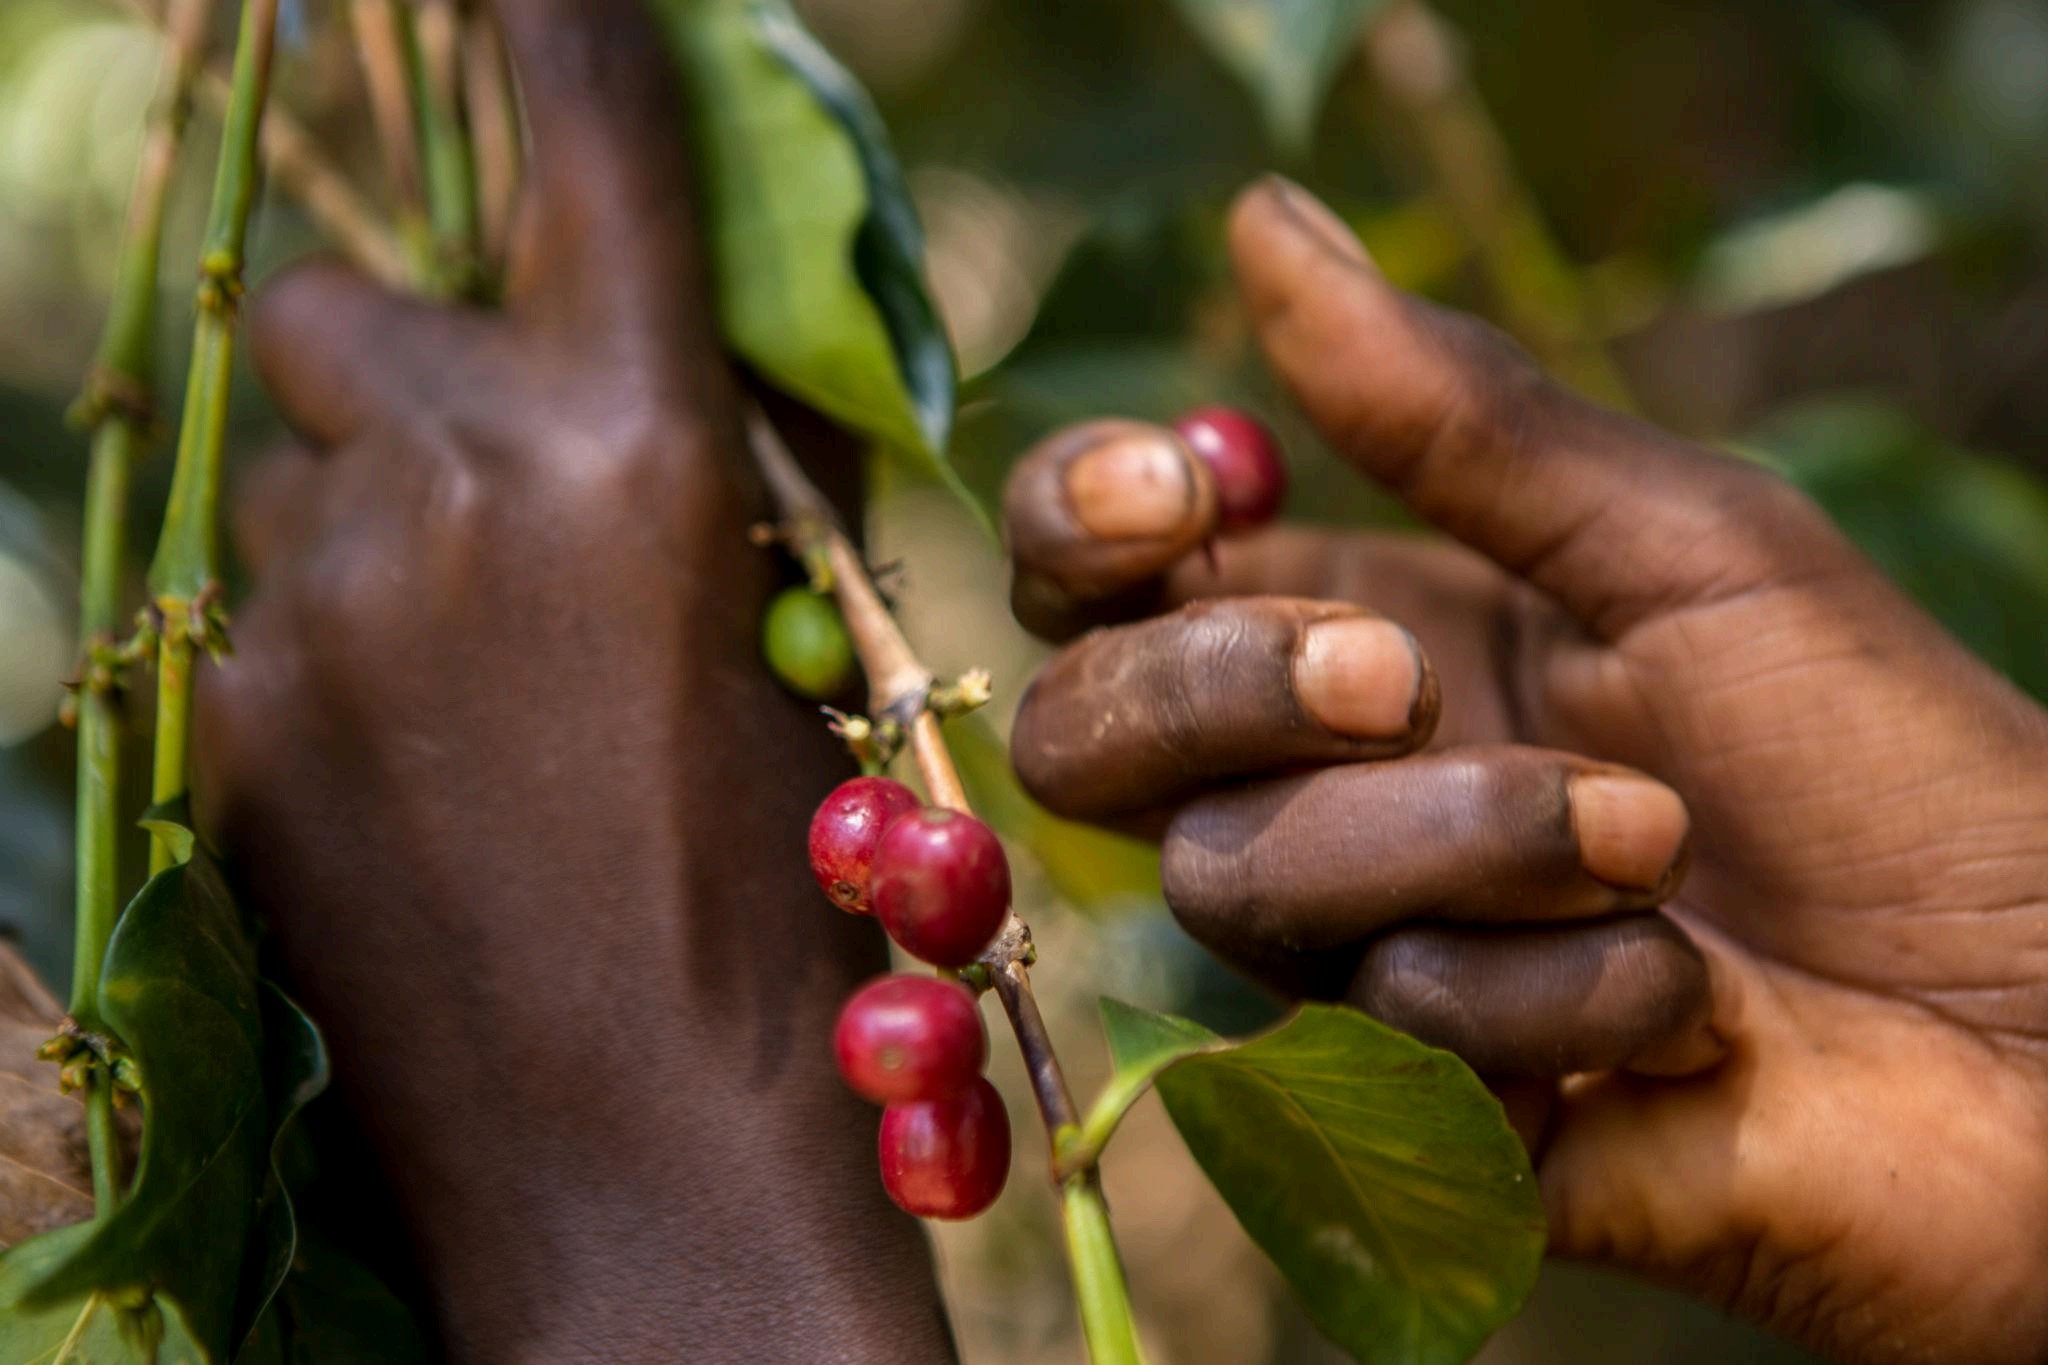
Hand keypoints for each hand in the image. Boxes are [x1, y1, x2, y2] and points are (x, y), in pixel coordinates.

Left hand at [195, 4, 948, 1358]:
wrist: (646, 1154)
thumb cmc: (791, 904)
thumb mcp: (796, 649)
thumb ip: (711, 471)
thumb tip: (666, 362)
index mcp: (635, 454)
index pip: (583, 148)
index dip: (551, 20)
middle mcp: (443, 487)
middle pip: (346, 308)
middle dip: (410, 365)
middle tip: (495, 494)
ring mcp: (304, 612)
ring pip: (293, 477)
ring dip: (373, 527)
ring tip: (472, 692)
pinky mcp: (222, 726)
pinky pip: (258, 614)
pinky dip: (334, 652)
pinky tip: (419, 779)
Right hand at [1004, 177, 2047, 1363]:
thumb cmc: (1899, 761)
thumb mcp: (1680, 547)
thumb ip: (1454, 415)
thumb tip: (1260, 221)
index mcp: (1370, 638)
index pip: (1109, 587)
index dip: (1084, 530)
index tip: (1174, 491)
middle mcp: (1329, 796)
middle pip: (1092, 743)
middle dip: (1214, 688)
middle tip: (1395, 676)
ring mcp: (1363, 961)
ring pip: (1236, 885)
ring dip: (1461, 840)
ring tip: (1654, 839)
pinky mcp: (1419, 1117)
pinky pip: (1380, 1033)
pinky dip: (1558, 993)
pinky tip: (1691, 1010)